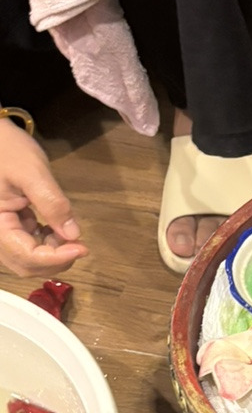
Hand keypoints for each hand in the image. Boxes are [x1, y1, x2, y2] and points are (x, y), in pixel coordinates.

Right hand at [0, 118, 86, 276]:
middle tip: (80, 245)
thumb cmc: (6, 149)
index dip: (56, 258)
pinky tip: (57, 229)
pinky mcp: (9, 225)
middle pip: (26, 264)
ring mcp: (1, 230)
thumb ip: (52, 203)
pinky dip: (47, 243)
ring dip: (53, 253)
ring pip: (28, 258)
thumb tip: (73, 235)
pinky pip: (28, 244)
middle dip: (55, 260)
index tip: (83, 247)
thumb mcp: (31, 172)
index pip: (26, 256)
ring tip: (70, 235)